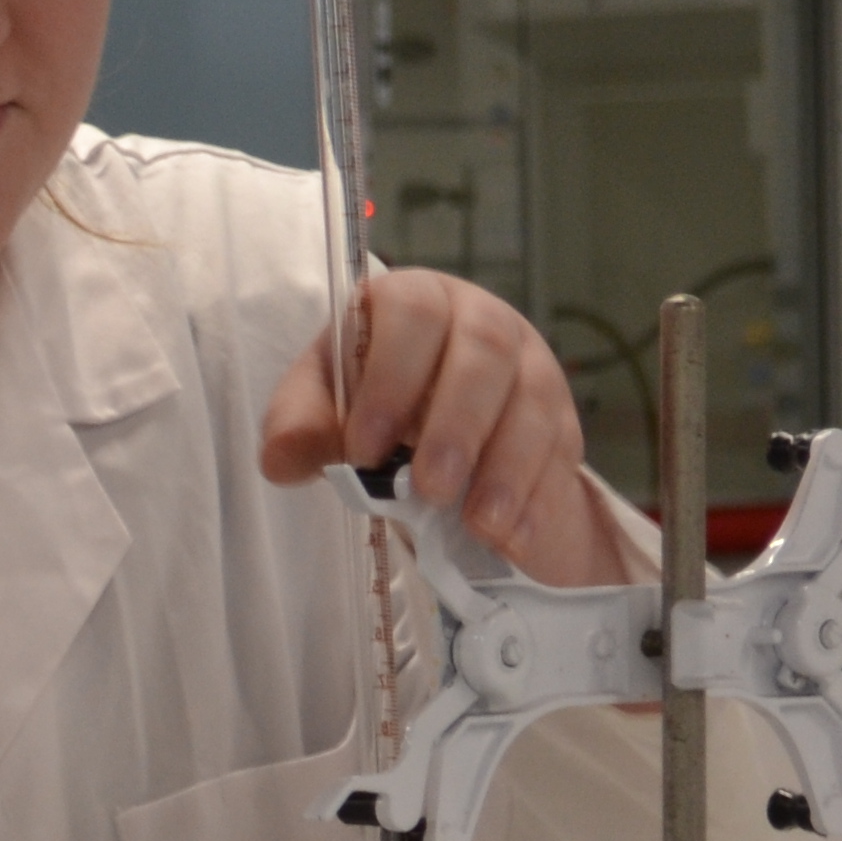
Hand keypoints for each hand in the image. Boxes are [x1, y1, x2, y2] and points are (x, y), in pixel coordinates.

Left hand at [258, 269, 622, 589]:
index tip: (364, 450)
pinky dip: (538, 497)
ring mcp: (529, 365)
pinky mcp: (559, 416)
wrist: (431, 434)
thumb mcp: (321, 409)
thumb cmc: (369, 404)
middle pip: (484, 354)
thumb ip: (297, 426)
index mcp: (414, 302)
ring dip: (507, 468)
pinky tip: (513, 538)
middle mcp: (480, 321)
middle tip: (429, 490)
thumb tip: (281, 455)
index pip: (411, 314)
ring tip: (479, 526)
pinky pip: (560, 451)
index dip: (390, 380)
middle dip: (457, 426)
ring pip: (532, 401)